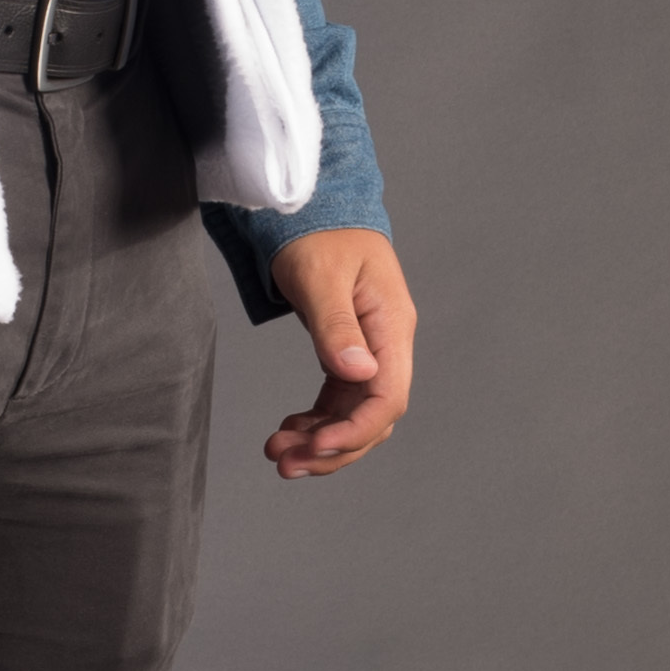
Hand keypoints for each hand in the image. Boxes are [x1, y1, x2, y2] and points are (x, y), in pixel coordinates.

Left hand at [262, 230, 414, 481]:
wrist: (313, 207)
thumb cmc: (319, 232)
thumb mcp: (321, 275)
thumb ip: (337, 326)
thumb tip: (358, 374)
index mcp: (391, 326)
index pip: (388, 396)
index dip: (356, 430)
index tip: (316, 447)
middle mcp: (386, 344)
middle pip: (374, 417)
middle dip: (333, 448)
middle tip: (284, 463)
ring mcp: (369, 350)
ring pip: (354, 414)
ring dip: (320, 441)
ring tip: (278, 453)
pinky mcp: (348, 351)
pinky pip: (339, 400)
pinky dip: (316, 421)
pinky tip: (289, 429)